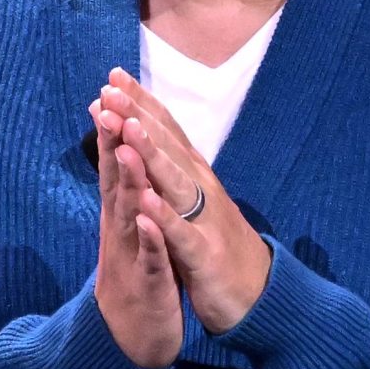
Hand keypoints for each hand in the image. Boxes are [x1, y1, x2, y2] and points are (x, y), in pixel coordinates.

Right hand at [90, 89, 182, 368]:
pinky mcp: (150, 281)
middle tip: (106, 101)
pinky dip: (150, 236)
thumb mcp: (130, 229)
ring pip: (130, 212)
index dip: (113, 126)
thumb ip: (124, 192)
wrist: (132, 336)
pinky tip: (150, 218)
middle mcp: (122, 226)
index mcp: (122, 211)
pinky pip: (150, 256)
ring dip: (127, 180)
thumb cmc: (136, 275)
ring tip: (123, 148)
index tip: (110, 87)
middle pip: (115, 178)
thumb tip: (118, 153)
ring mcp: (133, 252)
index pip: (116, 161)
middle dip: (112, 140)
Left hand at [99, 67, 273, 333]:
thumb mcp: (195, 200)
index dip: (141, 102)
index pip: (166, 130)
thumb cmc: (218, 244)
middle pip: (166, 146)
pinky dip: (163, 217)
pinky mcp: (205, 255)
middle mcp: (202, 189)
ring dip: (150, 154)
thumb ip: (175, 169)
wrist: (260, 293)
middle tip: (110, 88)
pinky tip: (144, 201)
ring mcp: (205, 219)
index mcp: (195, 176)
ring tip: (127, 128)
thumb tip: (154, 135)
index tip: (114, 75)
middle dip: (137, 116)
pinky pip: (181, 233)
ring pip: (174, 181)